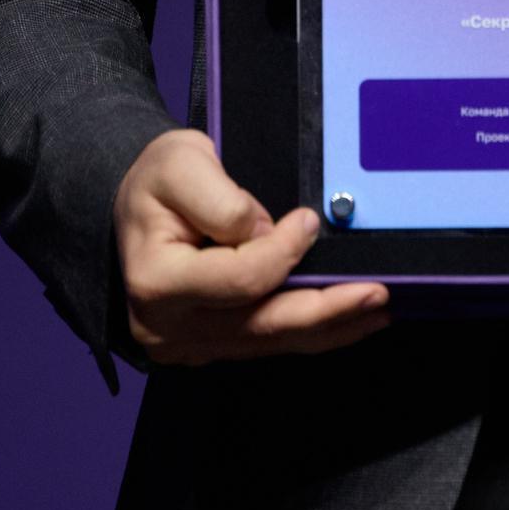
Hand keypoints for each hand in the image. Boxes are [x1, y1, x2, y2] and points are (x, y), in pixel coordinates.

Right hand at [113, 128, 389, 365]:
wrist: (131, 207)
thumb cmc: (155, 182)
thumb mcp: (180, 163)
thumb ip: (221, 199)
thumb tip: (269, 231)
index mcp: (156, 281)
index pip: (240, 279)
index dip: (284, 251)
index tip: (310, 220)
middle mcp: (169, 326)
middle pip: (263, 325)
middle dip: (327, 310)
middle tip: (376, 293)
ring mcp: (189, 344)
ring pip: (272, 341)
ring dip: (330, 327)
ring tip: (377, 308)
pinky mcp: (210, 347)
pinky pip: (267, 343)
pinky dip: (310, 332)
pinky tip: (347, 321)